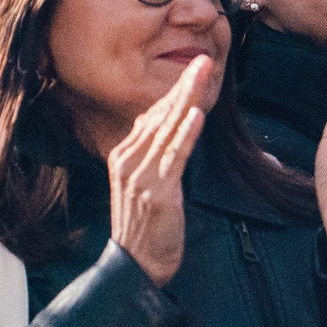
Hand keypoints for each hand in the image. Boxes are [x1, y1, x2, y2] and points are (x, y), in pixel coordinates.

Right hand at [108, 57, 216, 287]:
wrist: (135, 267)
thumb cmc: (146, 229)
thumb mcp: (146, 186)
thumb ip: (156, 157)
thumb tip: (174, 131)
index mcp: (124, 156)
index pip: (151, 116)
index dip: (174, 93)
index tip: (194, 71)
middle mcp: (127, 161)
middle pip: (158, 115)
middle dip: (183, 86)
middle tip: (203, 60)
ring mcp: (140, 176)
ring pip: (167, 129)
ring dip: (187, 99)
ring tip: (202, 74)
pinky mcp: (156, 192)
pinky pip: (174, 157)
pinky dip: (185, 134)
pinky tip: (195, 115)